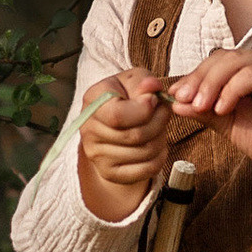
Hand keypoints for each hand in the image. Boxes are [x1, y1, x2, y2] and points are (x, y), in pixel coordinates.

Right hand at [77, 72, 175, 221]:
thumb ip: (143, 80)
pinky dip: (160, 156)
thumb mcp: (134, 79)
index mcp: (92, 100)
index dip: (144, 109)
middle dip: (159, 122)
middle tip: (163, 112)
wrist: (115, 121)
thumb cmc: (127, 96)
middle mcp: (88, 129)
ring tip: (158, 126)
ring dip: (161, 138)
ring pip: (144, 153)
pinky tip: (156, 143)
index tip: (153, 100)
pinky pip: (147, 169)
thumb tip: (152, 87)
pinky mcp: (109, 172)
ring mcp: (97, 155)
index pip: (117, 116)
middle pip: (135, 136)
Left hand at [161, 49, 251, 196]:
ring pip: (236, 62)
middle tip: (183, 100)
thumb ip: (205, 111)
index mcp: (249, 72)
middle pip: (223, 58)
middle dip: (199, 78)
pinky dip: (232, 89)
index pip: (216, 62)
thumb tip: (175, 102)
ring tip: (200, 106)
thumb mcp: (228, 124)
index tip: (175, 97)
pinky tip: (222, 108)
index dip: (194, 76)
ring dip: (212, 83)